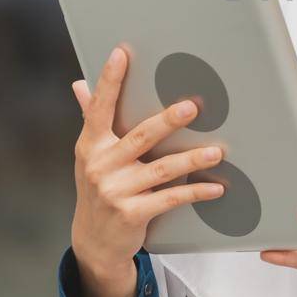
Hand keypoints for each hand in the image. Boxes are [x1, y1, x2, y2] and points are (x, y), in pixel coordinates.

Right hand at [69, 44, 226, 296]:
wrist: (94, 242)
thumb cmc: (98, 190)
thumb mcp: (90, 156)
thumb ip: (91, 119)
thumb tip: (79, 84)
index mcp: (91, 145)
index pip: (99, 108)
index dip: (109, 80)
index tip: (121, 54)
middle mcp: (100, 166)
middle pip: (140, 137)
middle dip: (168, 121)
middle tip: (192, 106)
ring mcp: (115, 191)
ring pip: (162, 169)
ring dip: (192, 159)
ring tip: (217, 150)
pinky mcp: (132, 213)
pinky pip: (170, 198)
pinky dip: (195, 192)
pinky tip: (216, 187)